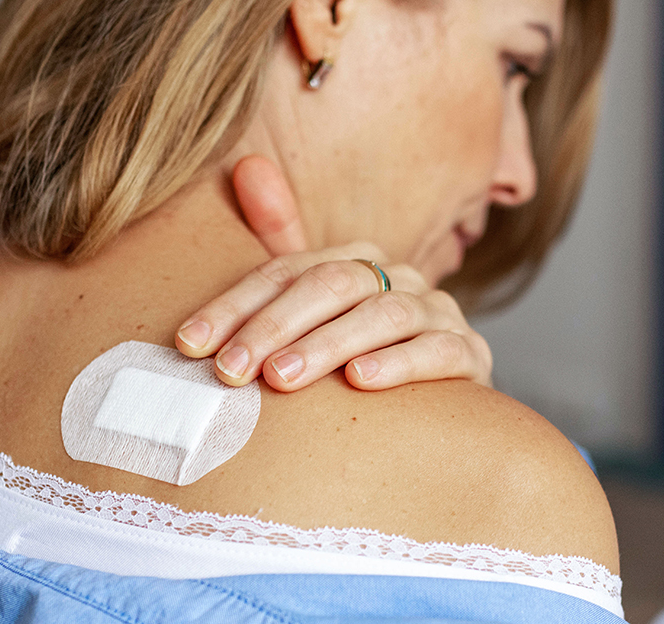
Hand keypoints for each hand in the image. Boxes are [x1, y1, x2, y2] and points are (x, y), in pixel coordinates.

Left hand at [174, 155, 493, 390]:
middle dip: (274, 327)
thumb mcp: (314, 315)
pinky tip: (361, 381)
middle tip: (231, 369)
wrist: (442, 416)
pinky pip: (437, 351)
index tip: (192, 344)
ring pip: (382, 315)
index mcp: (357, 261)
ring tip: (282, 378)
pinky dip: (399, 364)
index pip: (286, 271)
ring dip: (327, 345)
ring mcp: (439, 314)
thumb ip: (280, 247)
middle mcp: (401, 277)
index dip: (235, 306)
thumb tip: (246, 168)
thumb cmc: (361, 364)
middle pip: (332, 285)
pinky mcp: (471, 356)